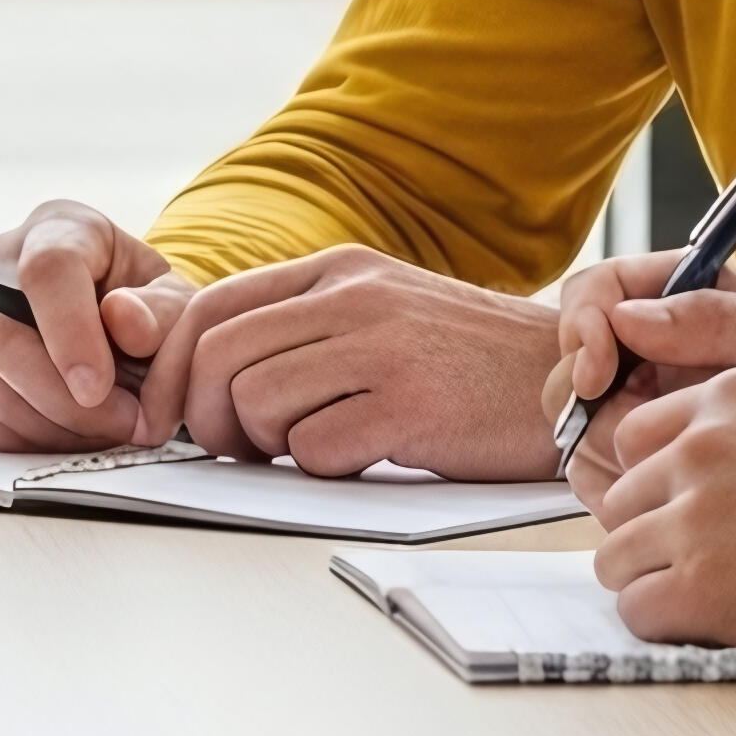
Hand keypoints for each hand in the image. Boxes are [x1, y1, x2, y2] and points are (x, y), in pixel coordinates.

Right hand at [0, 200, 193, 451]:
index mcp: (59, 229)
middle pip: (1, 338)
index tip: (99, 388)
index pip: (46, 271)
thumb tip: (127, 326)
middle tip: (123, 425)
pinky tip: (70, 435)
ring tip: (106, 432)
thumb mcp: (174, 299)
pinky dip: (25, 439)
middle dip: (62, 401)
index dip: (69, 333)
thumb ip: (162, 311)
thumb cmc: (145, 305)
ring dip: (50, 427)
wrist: (118, 319)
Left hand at [142, 245, 566, 479]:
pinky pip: (314, 448)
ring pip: (256, 403)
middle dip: (204, 418)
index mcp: (340, 268)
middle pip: (219, 356)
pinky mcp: (413, 406)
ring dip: (266, 446)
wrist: (573, 379)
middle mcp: (356, 296)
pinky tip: (363, 457)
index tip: (162, 419)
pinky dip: (322, 467)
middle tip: (236, 450)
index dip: (170, 369)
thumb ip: (305, 327)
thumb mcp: (383, 312)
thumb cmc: (468, 363)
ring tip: (312, 448)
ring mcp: (385, 347)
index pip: (210, 306)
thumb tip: (205, 379)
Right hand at [535, 254, 735, 478]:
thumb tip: (627, 318)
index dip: (583, 327)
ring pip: (582, 422)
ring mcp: (652, 404)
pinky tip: (663, 501)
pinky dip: (619, 488)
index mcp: (682, 298)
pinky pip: (607, 470)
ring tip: (658, 472)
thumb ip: (714, 319)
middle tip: (622, 432)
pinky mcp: (658, 457)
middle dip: (585, 397)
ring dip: (603, 449)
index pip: (596, 294)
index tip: (601, 367)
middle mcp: (656, 349)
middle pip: (574, 362)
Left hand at [579, 363, 735, 667]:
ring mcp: (694, 517)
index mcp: (731, 395)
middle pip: (621, 500)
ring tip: (717, 597)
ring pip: (616, 557)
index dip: (662, 486)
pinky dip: (668, 624)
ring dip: (655, 581)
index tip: (694, 514)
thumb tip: (705, 477)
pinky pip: (638, 610)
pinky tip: (719, 624)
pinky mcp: (701, 588)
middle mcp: (700, 446)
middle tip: (710, 564)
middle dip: (654, 535)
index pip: (638, 440)